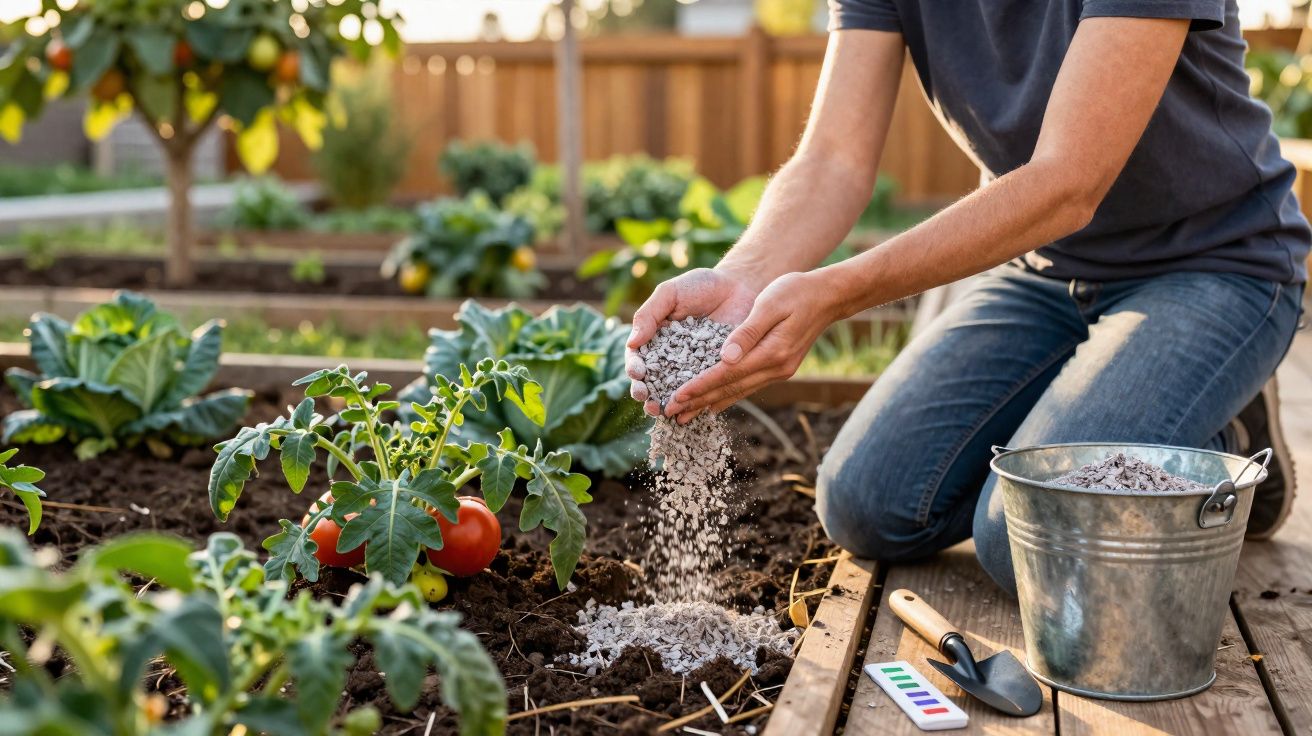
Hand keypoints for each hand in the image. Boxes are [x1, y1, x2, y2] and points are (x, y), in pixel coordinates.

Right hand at [626, 267, 761, 415]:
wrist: (740, 286)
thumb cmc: (701, 286)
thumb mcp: (670, 293)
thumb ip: (649, 314)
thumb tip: (632, 342)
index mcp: (654, 340)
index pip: (638, 358)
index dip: (635, 368)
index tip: (637, 373)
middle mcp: (670, 358)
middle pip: (653, 381)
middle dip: (648, 394)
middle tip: (648, 402)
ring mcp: (693, 368)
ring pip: (676, 391)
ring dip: (668, 404)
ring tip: (665, 412)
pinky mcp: (715, 374)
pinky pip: (704, 392)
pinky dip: (697, 404)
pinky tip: (692, 412)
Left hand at [663, 271, 836, 421]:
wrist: (828, 296)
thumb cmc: (797, 291)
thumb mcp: (770, 303)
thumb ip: (748, 331)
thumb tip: (725, 358)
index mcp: (771, 352)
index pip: (727, 374)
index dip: (700, 386)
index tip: (676, 397)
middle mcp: (776, 368)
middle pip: (730, 389)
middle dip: (698, 402)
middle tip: (671, 413)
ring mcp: (780, 371)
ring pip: (739, 392)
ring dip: (711, 403)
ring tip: (686, 415)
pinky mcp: (780, 368)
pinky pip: (749, 386)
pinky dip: (729, 396)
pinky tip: (714, 403)